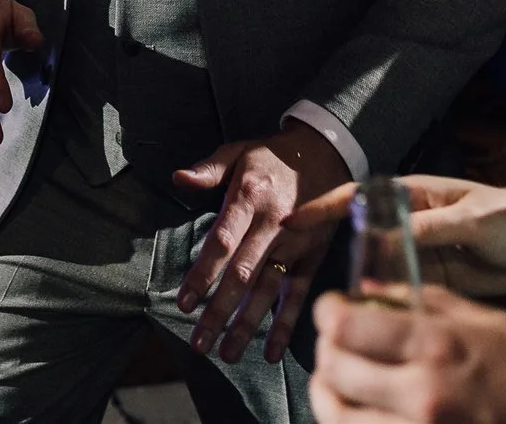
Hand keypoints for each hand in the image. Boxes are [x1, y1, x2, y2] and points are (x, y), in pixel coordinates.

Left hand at [172, 123, 351, 363]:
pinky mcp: (312, 256)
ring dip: (247, 325)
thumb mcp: (239, 151)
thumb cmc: (273, 155)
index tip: (183, 303)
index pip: (222, 243)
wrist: (327, 152)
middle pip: (242, 275)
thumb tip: (178, 178)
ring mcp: (295, 244)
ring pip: (268, 291)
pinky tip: (272, 352)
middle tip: (198, 343)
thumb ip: (209, 169)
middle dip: (218, 312)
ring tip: (226, 354)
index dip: (202, 274)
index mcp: (249, 198)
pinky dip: (286, 323)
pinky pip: (298, 294)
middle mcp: (272, 225)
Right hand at [286, 174, 505, 298]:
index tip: (290, 223)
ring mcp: (419, 253)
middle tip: (287, 266)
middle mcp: (408, 224)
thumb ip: (428, 230)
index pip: (355, 198)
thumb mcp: (472, 221)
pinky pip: (398, 293)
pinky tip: (365, 324)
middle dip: (321, 247)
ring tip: (320, 305)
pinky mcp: (434, 280)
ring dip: (350, 284)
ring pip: (373, 269)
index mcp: (413, 197)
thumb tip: (380, 242)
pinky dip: (379, 306)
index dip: (320, 210)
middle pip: (354, 234)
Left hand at [308, 289, 505, 423]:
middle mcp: (424, 395)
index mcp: (438, 345)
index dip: (328, 314)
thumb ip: (427, 304)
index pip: (345, 326)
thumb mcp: (491, 320)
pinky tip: (371, 412)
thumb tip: (373, 289)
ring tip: (341, 383)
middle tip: (334, 345)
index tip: (332, 310)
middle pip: (334, 374)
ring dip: (333, 397)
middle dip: (325, 355)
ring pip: (342, 419)